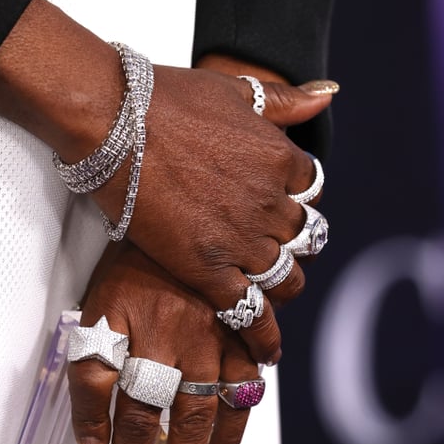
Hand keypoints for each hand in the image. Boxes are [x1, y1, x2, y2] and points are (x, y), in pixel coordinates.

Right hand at [0, 0, 333, 362]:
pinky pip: (251, 312)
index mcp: (279, 158)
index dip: (297, 200)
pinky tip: (266, 352)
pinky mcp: (210, 272)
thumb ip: (282, 100)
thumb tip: (327, 95)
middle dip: (294, 246)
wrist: (116, 124)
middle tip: (278, 255)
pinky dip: (263, 336)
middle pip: (304, 238)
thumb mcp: (234, 91)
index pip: (311, 188)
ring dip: (283, 288)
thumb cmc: (165, 100)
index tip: (285, 208)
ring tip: (274, 299)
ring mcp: (242, 241)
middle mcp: (270, 203)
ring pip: (285, 278)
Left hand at [67, 241, 261, 443]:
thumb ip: (89, 378)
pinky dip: (239, 417)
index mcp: (132, 332)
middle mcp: (174, 339)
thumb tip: (92, 443)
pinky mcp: (243, 328)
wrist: (177, 208)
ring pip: (210, 408)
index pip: (117, 407)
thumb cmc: (130, 267)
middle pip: (166, 418)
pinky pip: (248, 382)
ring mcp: (213, 335)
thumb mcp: (96, 312)